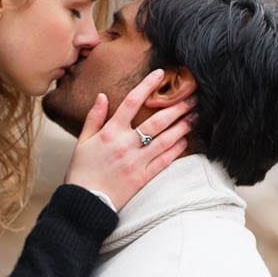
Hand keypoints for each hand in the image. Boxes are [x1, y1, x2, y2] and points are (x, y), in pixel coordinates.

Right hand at [63, 69, 194, 210]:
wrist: (85, 202)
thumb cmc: (82, 172)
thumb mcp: (82, 141)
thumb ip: (94, 117)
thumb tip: (103, 96)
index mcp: (110, 132)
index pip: (132, 101)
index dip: (147, 85)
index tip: (160, 74)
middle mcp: (126, 144)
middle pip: (157, 120)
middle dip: (177, 106)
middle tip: (192, 97)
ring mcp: (136, 161)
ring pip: (165, 139)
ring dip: (182, 126)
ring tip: (195, 116)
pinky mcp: (143, 177)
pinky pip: (164, 160)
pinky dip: (177, 149)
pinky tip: (186, 140)